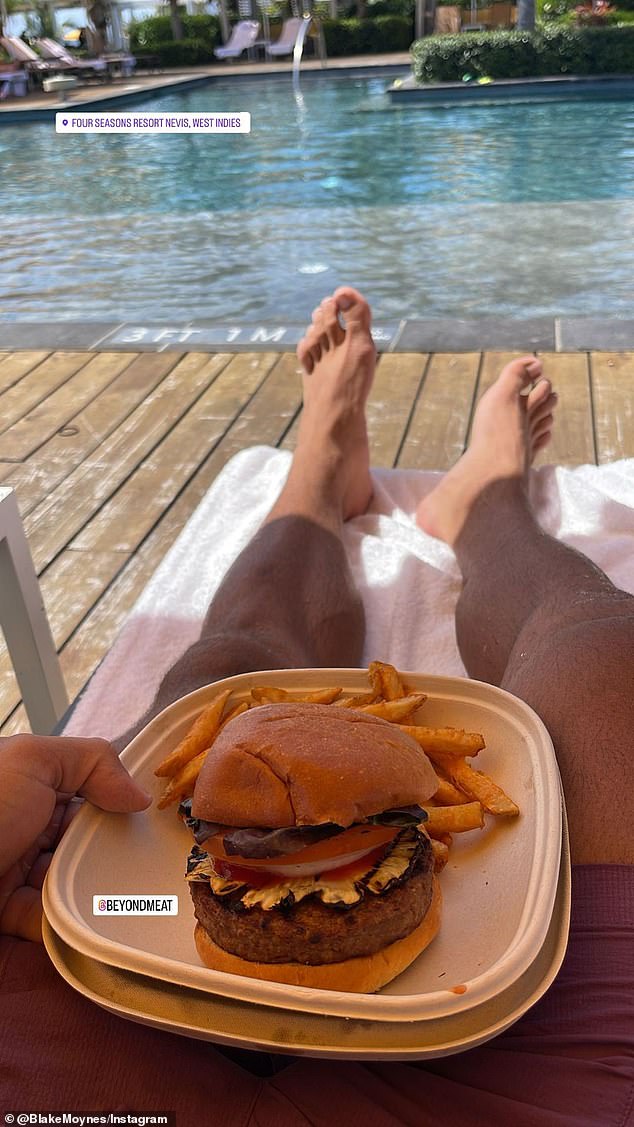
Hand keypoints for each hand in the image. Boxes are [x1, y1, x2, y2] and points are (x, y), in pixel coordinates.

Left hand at [0, 734, 150, 942]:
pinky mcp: (4, 915)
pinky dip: (70, 924)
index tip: (157, 819)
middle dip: (114, 851)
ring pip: (68, 881)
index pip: (85, 790)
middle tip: (155, 863)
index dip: (119, 801)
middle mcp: (21, 824)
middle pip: (80, 839)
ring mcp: (13, 871)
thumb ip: (92, 762)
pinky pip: (47, 921)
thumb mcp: (33, 760)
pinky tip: (98, 923)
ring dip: (98, 891)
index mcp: (27, 783)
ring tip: (139, 898)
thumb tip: (139, 794)